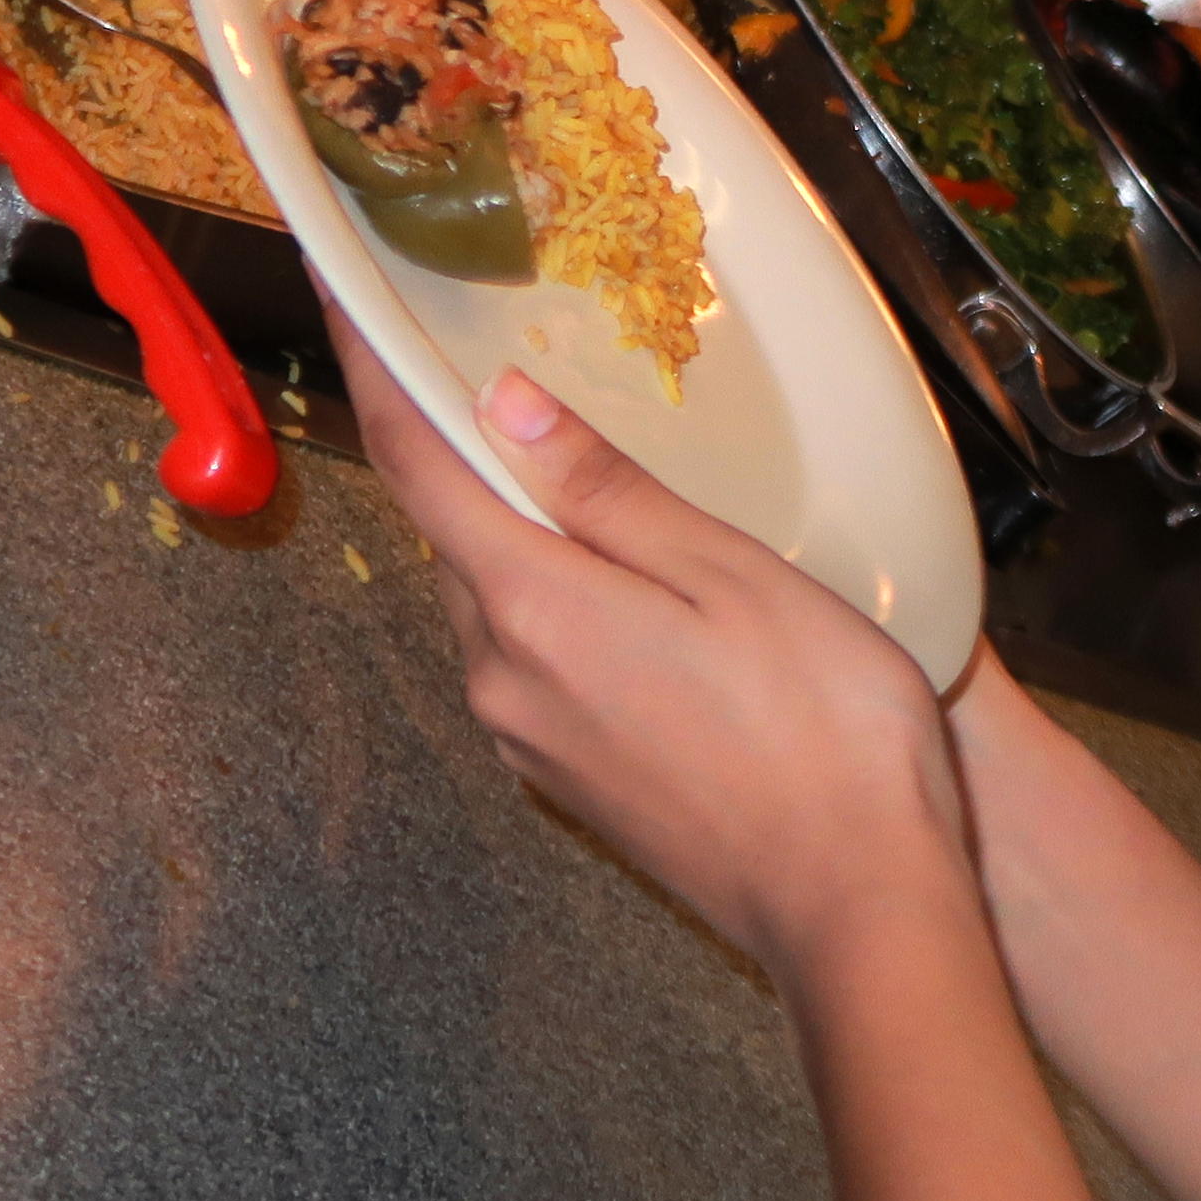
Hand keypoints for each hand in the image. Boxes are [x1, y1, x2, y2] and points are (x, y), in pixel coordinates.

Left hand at [326, 309, 973, 982]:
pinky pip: (537, 661)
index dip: (377, 373)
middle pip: (459, 536)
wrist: (856, 907)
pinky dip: (561, 604)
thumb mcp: (730, 575)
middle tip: (500, 370)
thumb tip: (500, 405)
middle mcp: (503, 679)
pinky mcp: (570, 781)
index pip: (420, 468)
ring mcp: (531, 742)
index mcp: (534, 610)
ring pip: (499, 602)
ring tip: (597, 486)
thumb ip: (607, 493)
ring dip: (527, 536)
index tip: (344, 293)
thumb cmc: (822, 729)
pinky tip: (638, 597)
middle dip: (469, 454)